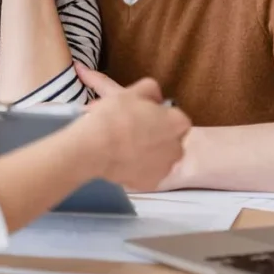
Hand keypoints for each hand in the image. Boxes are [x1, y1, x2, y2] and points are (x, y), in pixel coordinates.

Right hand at [74, 65, 190, 191]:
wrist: (95, 147)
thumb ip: (150, 89)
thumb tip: (155, 96)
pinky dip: (137, 169)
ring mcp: (165, 169)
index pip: (175, 118)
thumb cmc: (116, 115)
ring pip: (159, 158)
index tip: (142, 116)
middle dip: (156, 136)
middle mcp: (178, 148)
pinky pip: (146, 174)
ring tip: (124, 147)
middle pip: (169, 140)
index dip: (158, 116)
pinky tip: (122, 162)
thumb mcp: (132, 92)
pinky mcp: (150, 184)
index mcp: (178, 123)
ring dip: (148, 153)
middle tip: (132, 131)